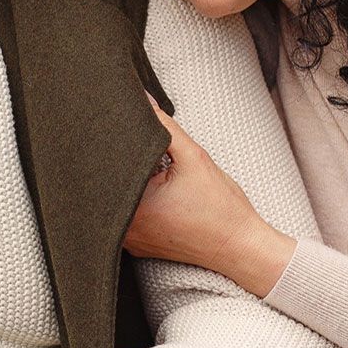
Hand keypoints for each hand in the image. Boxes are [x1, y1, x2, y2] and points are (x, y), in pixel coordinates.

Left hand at [123, 95, 296, 297]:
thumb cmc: (221, 209)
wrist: (240, 247)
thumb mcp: (194, 158)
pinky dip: (136, 201)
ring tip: (154, 172)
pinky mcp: (138, 245)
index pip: (107, 163)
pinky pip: (126, 217)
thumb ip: (165, 126)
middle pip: (108, 182)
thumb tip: (143, 100)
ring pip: (116, 199)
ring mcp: (129, 240)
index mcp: (131, 204)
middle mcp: (123, 226)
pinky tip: (156, 193)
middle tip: (141, 150)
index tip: (123, 132)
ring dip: (129, 182)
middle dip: (122, 161)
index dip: (113, 142)